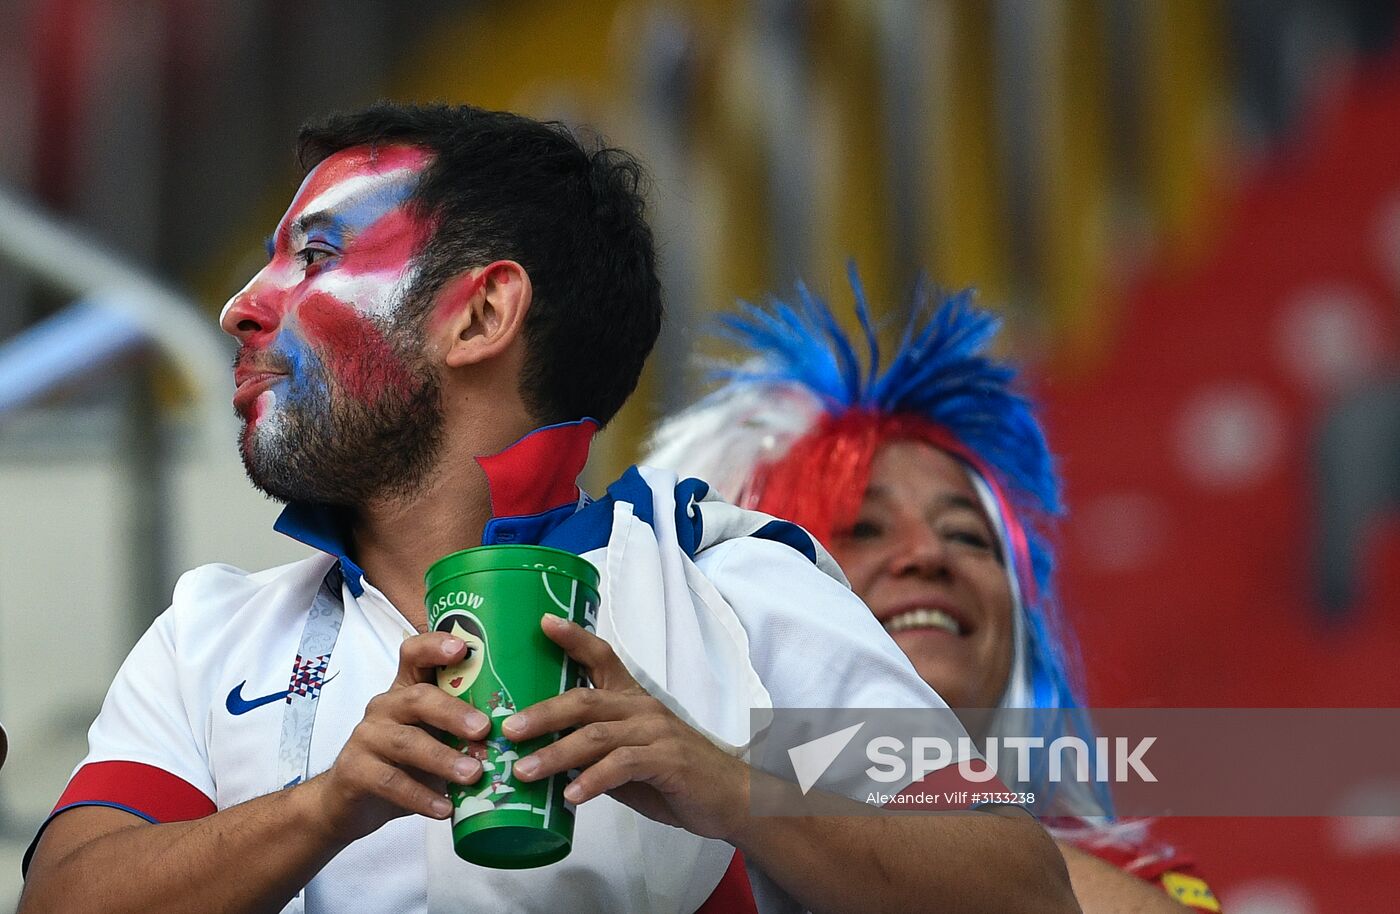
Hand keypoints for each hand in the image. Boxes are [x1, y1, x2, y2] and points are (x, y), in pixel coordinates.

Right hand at [309, 632, 490, 842]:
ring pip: (406, 742)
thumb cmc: (405, 763)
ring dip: (443, 759)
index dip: (435, 645)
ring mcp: (367, 738)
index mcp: (406, 689)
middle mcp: (384, 706)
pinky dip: (421, 796)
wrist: (350, 802)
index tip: (462, 649)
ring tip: (474, 775)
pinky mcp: (355, 771)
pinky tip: (445, 809)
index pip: (413, 653)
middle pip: (417, 698)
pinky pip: (391, 782)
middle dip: (453, 712)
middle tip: (484, 729)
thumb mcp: (434, 737)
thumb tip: (526, 732)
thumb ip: (465, 728)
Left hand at [504, 615, 748, 840]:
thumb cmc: (674, 776)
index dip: (573, 638)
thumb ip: (593, 753)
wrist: (730, 797)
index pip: (602, 656)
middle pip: (584, 699)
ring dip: (556, 754)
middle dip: (542, 712)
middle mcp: (641, 707)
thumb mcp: (628, 758)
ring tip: (525, 771)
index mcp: (631, 699)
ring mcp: (655, 731)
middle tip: (509, 728)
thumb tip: (544, 761)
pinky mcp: (666, 760)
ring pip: (596, 734)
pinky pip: (622, 765)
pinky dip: (593, 780)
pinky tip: (571, 797)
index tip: (543, 623)